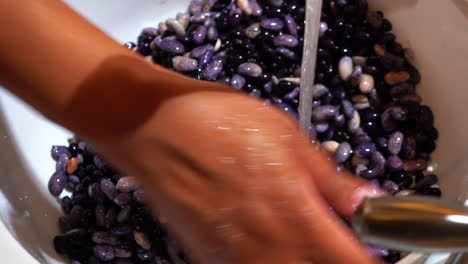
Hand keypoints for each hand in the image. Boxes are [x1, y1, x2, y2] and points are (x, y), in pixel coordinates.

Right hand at [101, 90, 381, 263]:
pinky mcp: (208, 258)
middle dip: (335, 259)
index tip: (372, 249)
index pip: (352, 263)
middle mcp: (267, 247)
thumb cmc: (215, 121)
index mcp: (296, 214)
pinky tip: (267, 239)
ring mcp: (235, 258)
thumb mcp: (288, 136)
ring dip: (300, 260)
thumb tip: (366, 200)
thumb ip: (331, 179)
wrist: (155, 127)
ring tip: (297, 234)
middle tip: (337, 240)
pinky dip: (269, 260)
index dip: (368, 261)